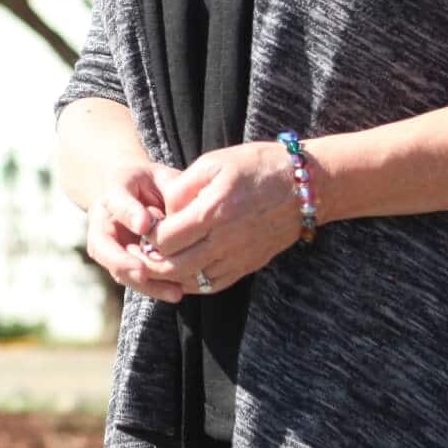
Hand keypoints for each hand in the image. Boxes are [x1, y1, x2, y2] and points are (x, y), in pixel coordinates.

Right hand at [84, 160, 186, 304]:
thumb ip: (170, 191)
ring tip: (173, 291)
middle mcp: (104, 220)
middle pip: (103, 245)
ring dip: (143, 283)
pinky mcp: (121, 263)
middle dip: (122, 261)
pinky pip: (133, 279)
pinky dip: (154, 287)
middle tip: (143, 272)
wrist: (137, 192)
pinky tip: (176, 291)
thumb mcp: (164, 177)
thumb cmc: (157, 183)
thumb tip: (174, 219)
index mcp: (114, 189)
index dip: (128, 213)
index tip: (144, 225)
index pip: (115, 200)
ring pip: (117, 269)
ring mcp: (108, 245)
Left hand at [143, 142, 303, 294]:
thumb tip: (163, 211)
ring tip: (160, 259)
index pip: (165, 239)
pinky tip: (184, 269)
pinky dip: (192, 282)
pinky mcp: (247, 267)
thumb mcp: (215, 162)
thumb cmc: (257, 166)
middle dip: (151, 261)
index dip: (148, 236)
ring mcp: (237, 258)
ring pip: (190, 281)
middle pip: (173, 267)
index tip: (144, 226)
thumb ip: (183, 186)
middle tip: (143, 249)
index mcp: (212, 212)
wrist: (304, 187)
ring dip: (169, 274)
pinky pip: (212, 286)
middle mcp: (224, 241)